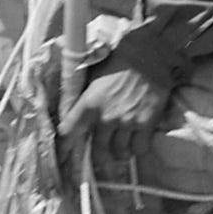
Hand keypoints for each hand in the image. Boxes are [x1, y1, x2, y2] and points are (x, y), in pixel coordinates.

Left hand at [59, 41, 173, 168]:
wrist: (149, 53)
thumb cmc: (119, 61)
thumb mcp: (92, 77)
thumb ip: (81, 97)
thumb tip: (68, 113)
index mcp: (88, 103)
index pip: (69, 134)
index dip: (64, 151)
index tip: (62, 160)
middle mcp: (106, 117)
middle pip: (97, 152)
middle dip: (98, 158)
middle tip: (101, 156)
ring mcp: (127, 122)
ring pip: (119, 153)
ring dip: (119, 153)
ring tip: (121, 146)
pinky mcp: (146, 123)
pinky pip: (139, 149)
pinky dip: (137, 149)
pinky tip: (136, 143)